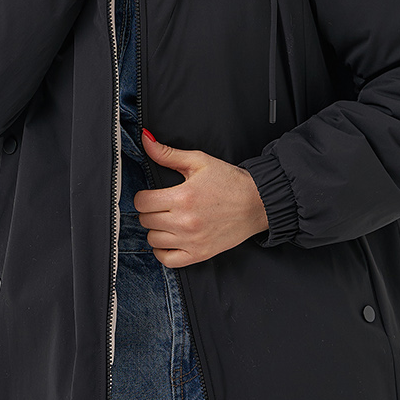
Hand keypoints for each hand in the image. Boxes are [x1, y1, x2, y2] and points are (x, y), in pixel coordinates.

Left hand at [133, 129, 269, 266]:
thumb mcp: (199, 161)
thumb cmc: (230, 182)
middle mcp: (185, 221)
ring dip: (156, 229)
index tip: (151, 195)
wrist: (257, 203)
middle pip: (145, 220)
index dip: (143, 196)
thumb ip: (169, 154)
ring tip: (167, 221)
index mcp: (183, 196)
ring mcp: (191, 240)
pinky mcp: (199, 254)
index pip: (142, 202)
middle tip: (163, 205)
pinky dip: (163, 251)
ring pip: (153, 240)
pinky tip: (169, 239)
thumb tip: (146, 140)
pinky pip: (167, 260)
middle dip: (150, 211)